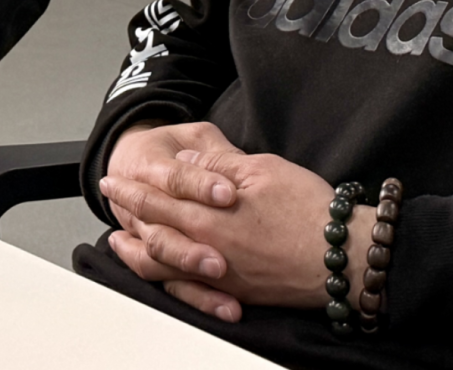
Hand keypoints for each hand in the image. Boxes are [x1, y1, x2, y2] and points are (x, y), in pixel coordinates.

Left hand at [101, 138, 371, 322]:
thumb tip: (189, 160)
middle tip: (111, 202)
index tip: (114, 179)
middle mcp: (207, 248)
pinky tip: (162, 272)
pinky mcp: (235, 291)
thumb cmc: (307, 210)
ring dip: (137, 252)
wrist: (341, 257)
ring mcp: (219, 275)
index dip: (133, 187)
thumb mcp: (262, 170)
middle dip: (128, 214)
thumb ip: (219, 167)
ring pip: (163, 266)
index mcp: (210, 215)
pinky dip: (166, 278)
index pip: (158, 198)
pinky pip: (188, 289)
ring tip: (120, 242)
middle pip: (153, 231)